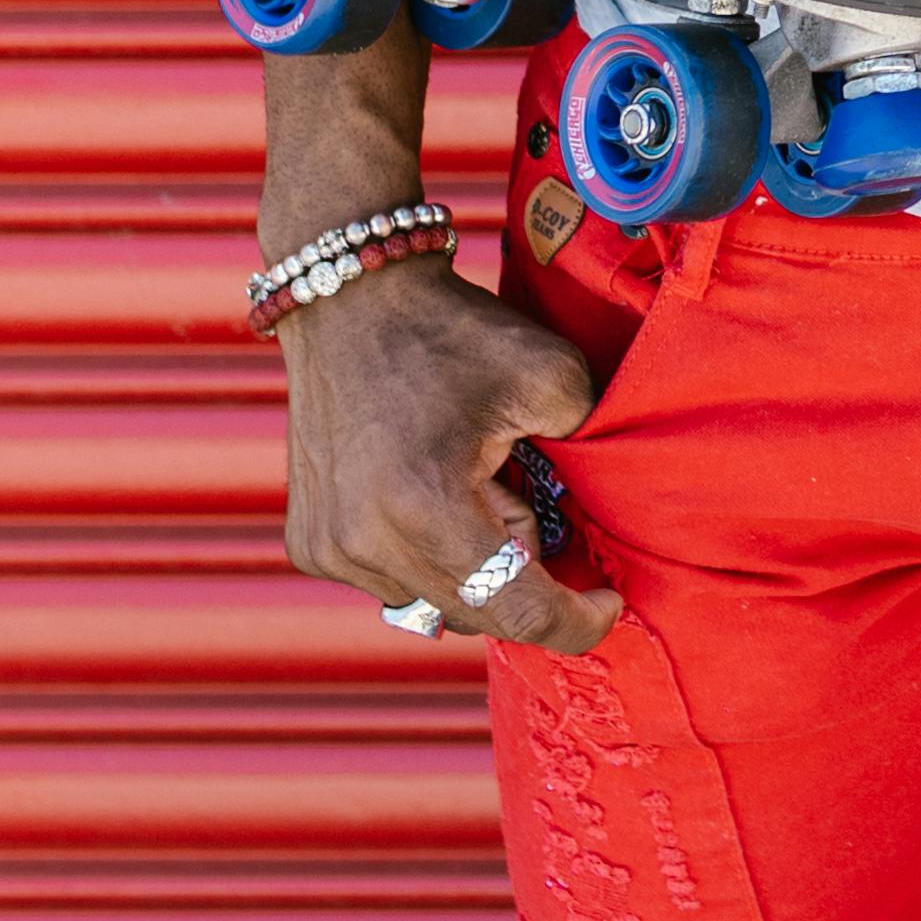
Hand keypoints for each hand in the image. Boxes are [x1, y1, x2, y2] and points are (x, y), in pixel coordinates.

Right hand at [279, 260, 618, 657]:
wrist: (351, 300)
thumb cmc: (455, 333)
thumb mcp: (553, 376)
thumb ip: (591, 454)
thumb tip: (593, 525)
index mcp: (427, 509)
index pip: (518, 611)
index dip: (578, 621)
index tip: (609, 601)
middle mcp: (365, 543)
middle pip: (480, 614)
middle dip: (525, 577)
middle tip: (535, 504)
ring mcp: (330, 550)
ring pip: (435, 605)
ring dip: (474, 569)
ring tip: (475, 487)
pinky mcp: (310, 545)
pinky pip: (392, 584)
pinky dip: (427, 560)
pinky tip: (430, 497)